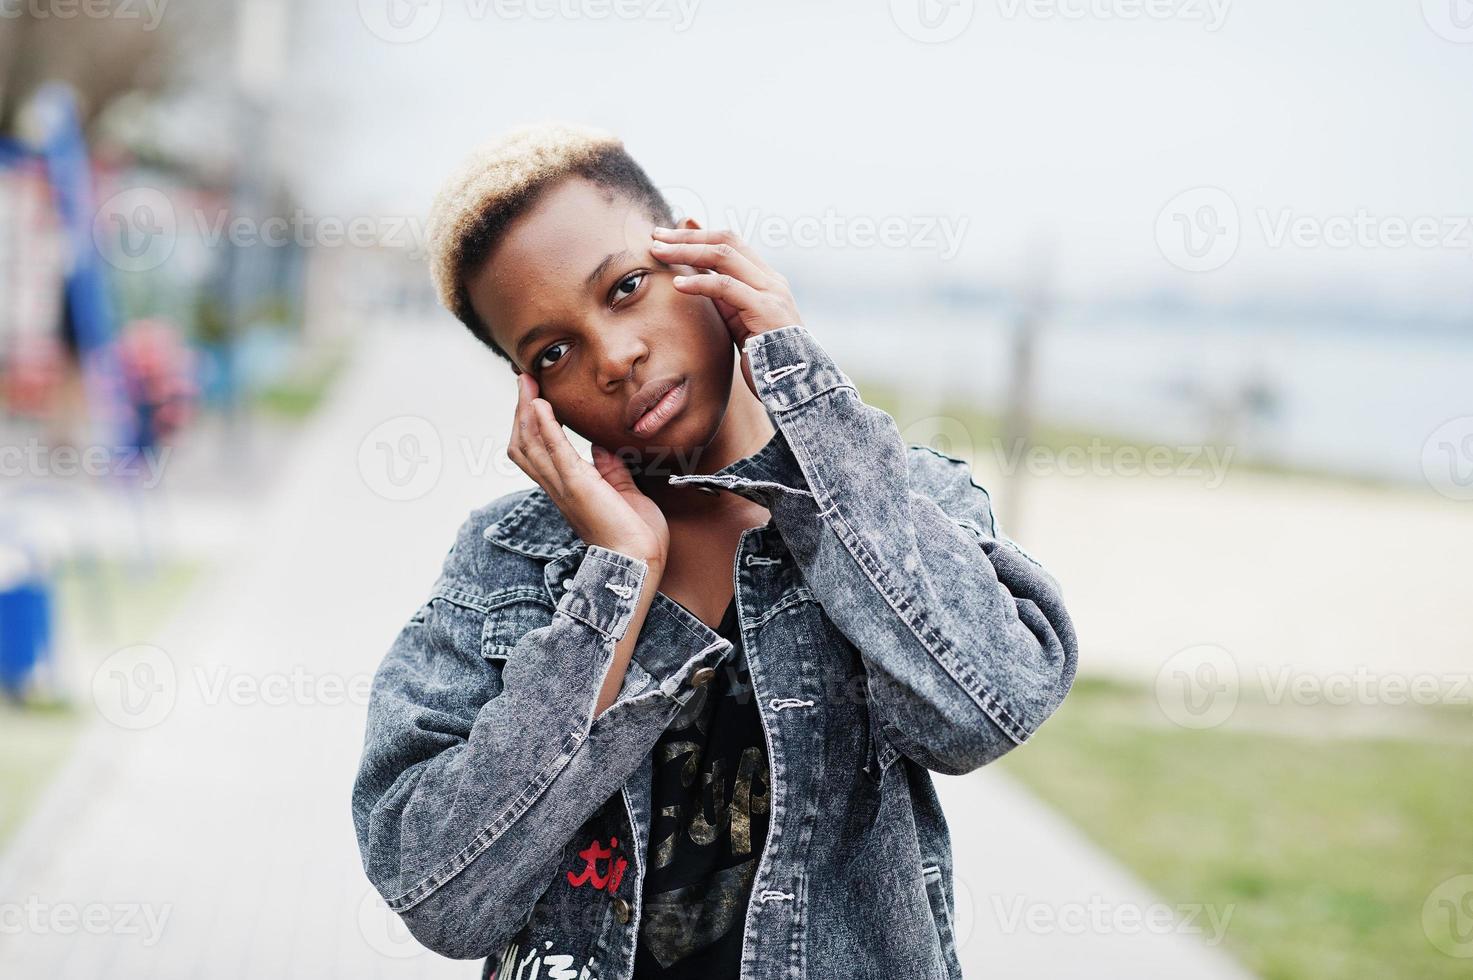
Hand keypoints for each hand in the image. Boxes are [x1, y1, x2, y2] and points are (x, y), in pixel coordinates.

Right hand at [508, 373, 668, 568]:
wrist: (638, 561)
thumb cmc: (635, 535)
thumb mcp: (623, 493)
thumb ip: (610, 470)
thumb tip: (601, 448)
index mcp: (567, 489)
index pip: (537, 452)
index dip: (530, 424)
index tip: (533, 396)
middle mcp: (558, 487)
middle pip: (524, 444)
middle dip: (521, 410)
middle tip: (524, 380)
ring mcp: (565, 486)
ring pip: (531, 444)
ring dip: (527, 410)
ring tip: (528, 384)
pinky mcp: (578, 485)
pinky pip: (555, 451)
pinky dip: (546, 426)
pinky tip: (541, 406)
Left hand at [651, 227, 802, 398]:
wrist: (795, 386)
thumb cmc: (765, 358)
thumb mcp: (738, 321)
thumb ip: (721, 298)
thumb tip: (695, 276)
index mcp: (766, 279)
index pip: (731, 243)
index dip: (698, 234)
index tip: (667, 235)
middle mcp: (771, 279)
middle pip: (725, 241)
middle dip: (688, 236)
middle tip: (656, 235)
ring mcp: (771, 292)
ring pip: (724, 256)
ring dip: (687, 251)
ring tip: (658, 252)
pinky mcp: (765, 310)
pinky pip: (726, 287)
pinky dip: (699, 283)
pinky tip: (677, 284)